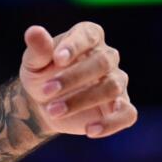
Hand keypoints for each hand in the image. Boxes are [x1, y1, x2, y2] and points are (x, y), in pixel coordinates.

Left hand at [19, 23, 136, 138]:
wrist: (44, 105)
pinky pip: (128, 114)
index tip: (57, 59)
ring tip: (53, 110)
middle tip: (46, 91)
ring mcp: (116, 82)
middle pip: (102, 63)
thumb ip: (38, 48)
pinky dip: (111, 123)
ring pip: (112, 88)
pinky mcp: (121, 107)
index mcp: (88, 37)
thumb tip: (34, 31)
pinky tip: (90, 130)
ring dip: (82, 101)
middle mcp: (107, 57)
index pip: (89, 35)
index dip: (75, 45)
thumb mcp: (34, 62)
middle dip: (73, 78)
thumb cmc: (41, 76)